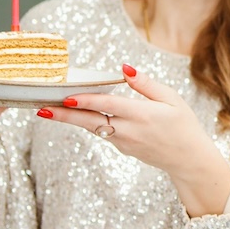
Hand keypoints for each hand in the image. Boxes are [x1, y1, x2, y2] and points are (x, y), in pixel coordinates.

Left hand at [42, 63, 229, 215]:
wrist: (188, 159)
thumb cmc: (183, 125)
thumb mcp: (172, 99)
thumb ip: (146, 84)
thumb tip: (123, 69)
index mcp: (143, 115)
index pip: (108, 106)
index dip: (86, 100)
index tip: (66, 97)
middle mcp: (129, 130)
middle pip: (90, 121)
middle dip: (65, 116)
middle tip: (41, 110)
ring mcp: (124, 142)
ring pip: (93, 127)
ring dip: (71, 119)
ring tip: (48, 110)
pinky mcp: (122, 148)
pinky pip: (102, 132)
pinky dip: (89, 122)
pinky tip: (76, 113)